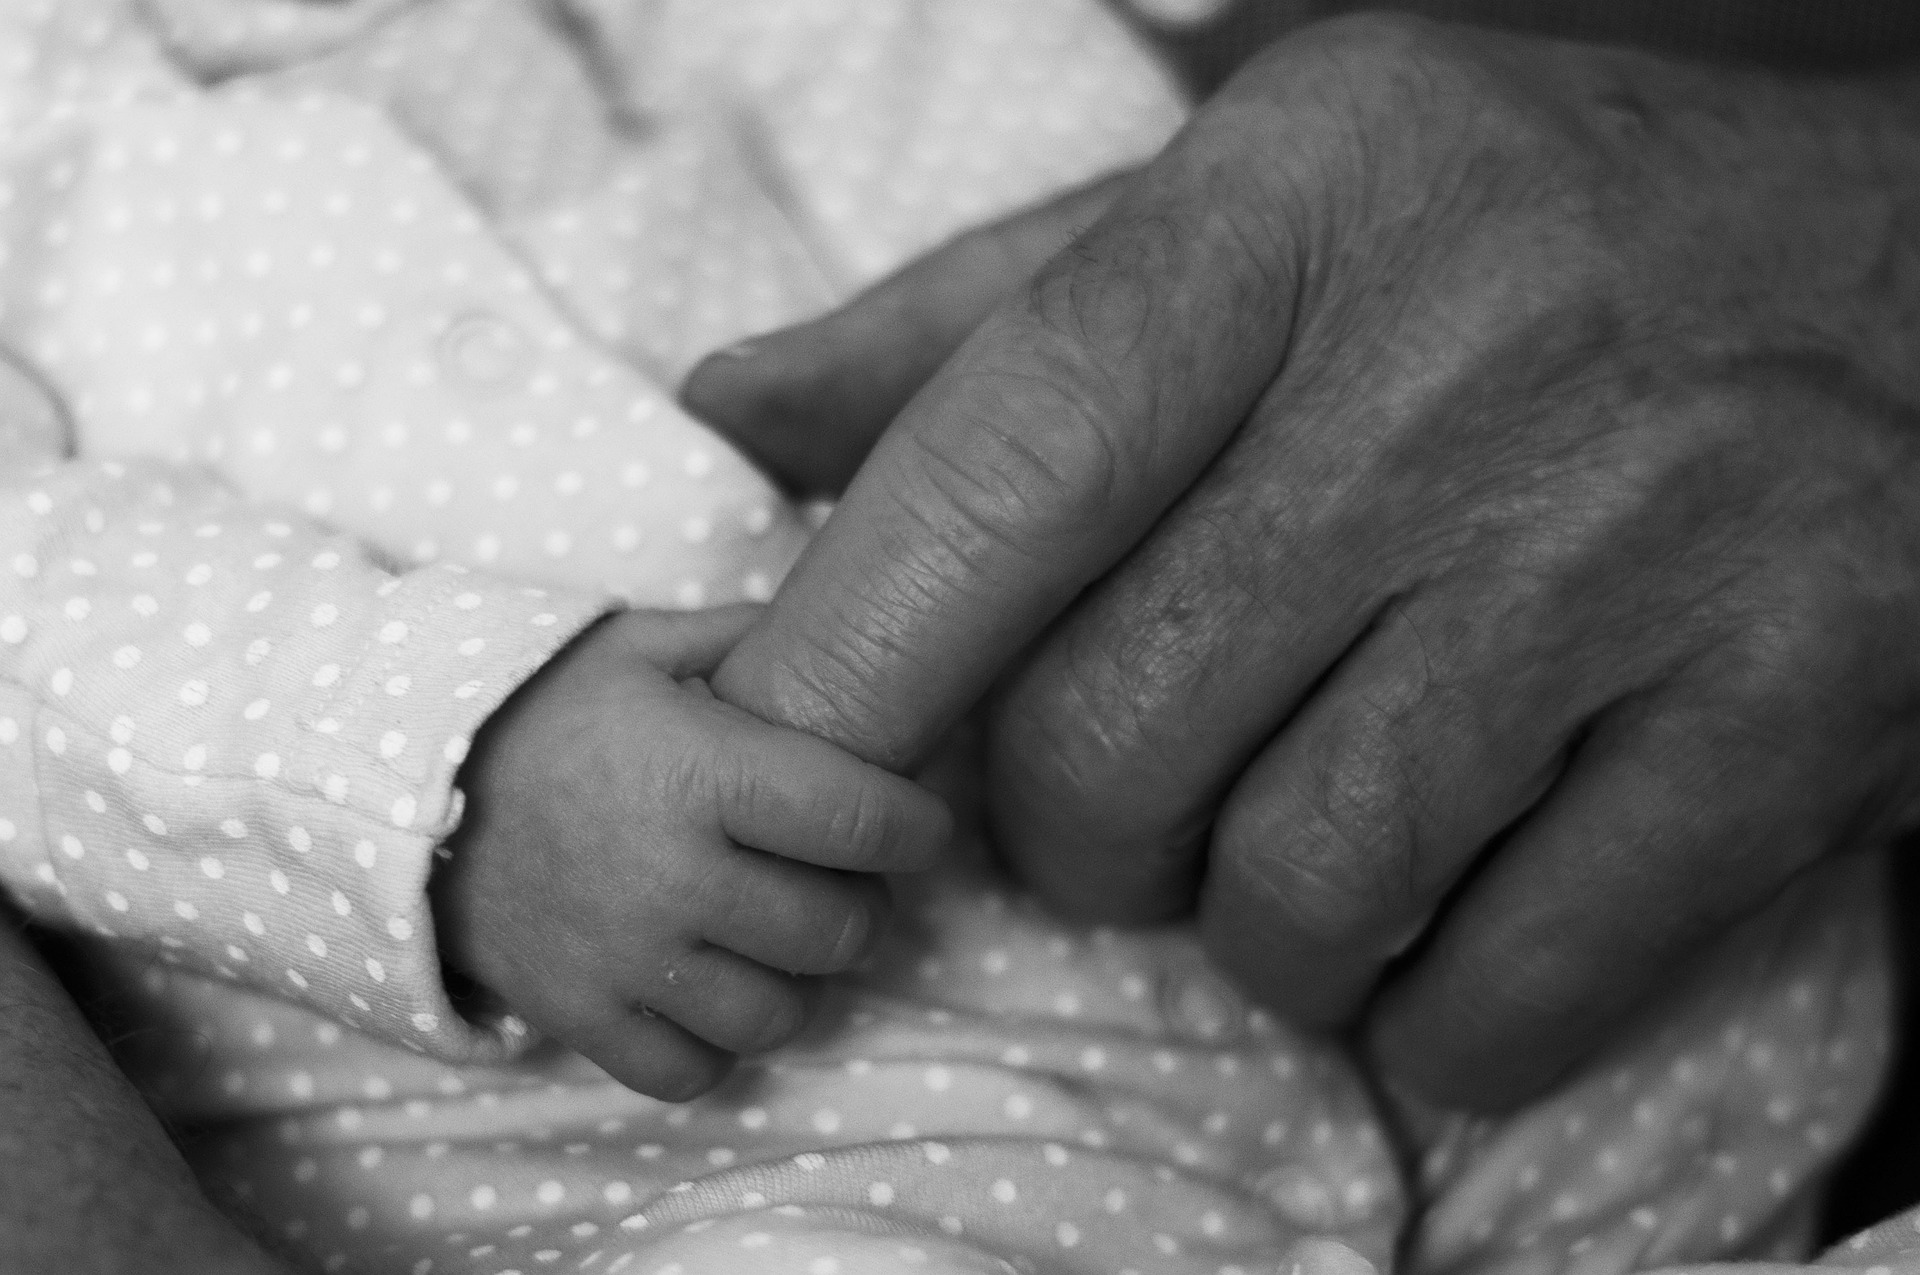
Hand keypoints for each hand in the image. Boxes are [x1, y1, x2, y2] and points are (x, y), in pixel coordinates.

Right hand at [433, 605, 951, 1099]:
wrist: (396, 788)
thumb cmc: (538, 710)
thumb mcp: (636, 646)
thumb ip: (742, 640)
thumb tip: (834, 630)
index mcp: (702, 774)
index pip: (864, 820)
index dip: (918, 827)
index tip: (921, 823)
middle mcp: (674, 877)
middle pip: (837, 930)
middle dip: (863, 906)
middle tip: (844, 880)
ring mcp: (626, 959)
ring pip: (778, 1014)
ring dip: (800, 982)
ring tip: (783, 940)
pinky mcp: (581, 1016)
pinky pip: (693, 1071)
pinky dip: (718, 1044)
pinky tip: (711, 990)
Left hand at [700, 15, 1919, 1108]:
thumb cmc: (1534, 239)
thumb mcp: (1264, 198)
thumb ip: (987, 318)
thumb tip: (741, 418)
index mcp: (1296, 200)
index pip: (999, 466)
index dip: (855, 660)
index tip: (793, 764)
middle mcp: (1464, 362)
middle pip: (1109, 732)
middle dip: (1071, 824)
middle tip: (1134, 784)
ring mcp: (1639, 546)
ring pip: (1289, 887)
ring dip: (1251, 924)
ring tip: (1305, 838)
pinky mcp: (1792, 711)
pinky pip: (1500, 988)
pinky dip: (1431, 1018)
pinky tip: (1446, 926)